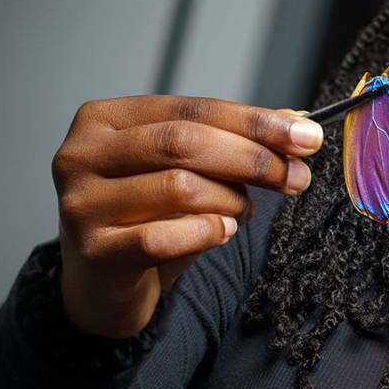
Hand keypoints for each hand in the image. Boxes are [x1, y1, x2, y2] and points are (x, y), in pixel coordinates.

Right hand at [51, 96, 322, 337]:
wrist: (106, 280)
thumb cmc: (150, 212)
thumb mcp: (189, 167)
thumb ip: (235, 139)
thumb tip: (298, 120)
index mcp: (105, 118)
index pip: (193, 108)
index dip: (255, 121)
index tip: (307, 136)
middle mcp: (82, 153)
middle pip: (183, 142)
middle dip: (252, 159)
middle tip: (296, 177)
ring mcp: (80, 202)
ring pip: (179, 188)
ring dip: (230, 200)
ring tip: (243, 211)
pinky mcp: (93, 251)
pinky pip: (163, 237)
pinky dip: (206, 233)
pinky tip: (221, 231)